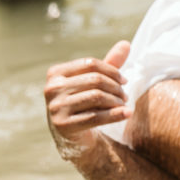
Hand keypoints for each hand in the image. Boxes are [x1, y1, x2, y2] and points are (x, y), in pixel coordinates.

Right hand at [45, 41, 130, 161]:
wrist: (72, 135)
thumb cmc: (84, 102)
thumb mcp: (94, 82)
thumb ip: (109, 63)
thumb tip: (126, 44)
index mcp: (55, 73)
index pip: (91, 63)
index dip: (112, 71)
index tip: (124, 80)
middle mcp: (52, 88)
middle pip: (95, 80)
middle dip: (116, 87)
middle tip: (125, 96)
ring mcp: (56, 107)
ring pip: (97, 97)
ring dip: (116, 101)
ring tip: (123, 104)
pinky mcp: (63, 125)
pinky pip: (96, 117)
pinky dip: (115, 115)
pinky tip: (127, 113)